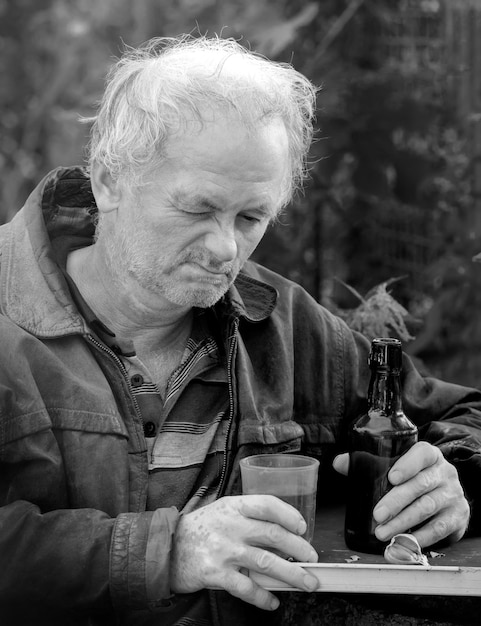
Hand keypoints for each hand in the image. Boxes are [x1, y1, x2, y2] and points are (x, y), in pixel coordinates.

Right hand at [170, 495, 318, 610]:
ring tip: (307, 582)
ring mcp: (223, 550)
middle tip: (312, 558)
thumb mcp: (223, 512)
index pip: (267, 504)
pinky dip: (263, 597)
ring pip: (265, 561)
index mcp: (234, 506)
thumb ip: (249, 518)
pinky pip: (246, 587)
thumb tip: (283, 534)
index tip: (303, 527)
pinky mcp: (215, 573)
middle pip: (273, 534)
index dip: (289, 514)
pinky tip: (273, 601)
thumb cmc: (201, 528)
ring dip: (291, 574)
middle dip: (298, 548)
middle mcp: (230, 525)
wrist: (166, 547)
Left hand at [333, 441, 469, 546]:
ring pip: (427, 508)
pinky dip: (420, 537)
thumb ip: (368, 463)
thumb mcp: (398, 466)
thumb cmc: (415, 478)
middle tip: (377, 515)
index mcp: (429, 455)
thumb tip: (339, 463)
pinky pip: (439, 528)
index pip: (422, 454)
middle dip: (396, 501)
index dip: (408, 464)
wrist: (448, 495)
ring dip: (403, 522)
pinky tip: (403, 541)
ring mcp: (453, 494)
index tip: (392, 477)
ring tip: (382, 532)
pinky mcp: (458, 516)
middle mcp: (444, 472)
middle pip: (420, 485)